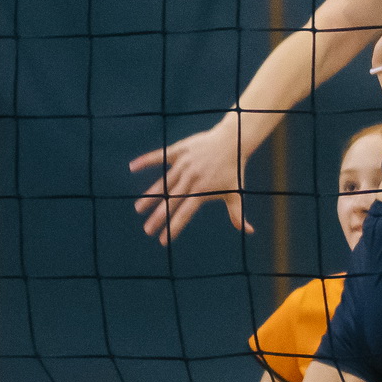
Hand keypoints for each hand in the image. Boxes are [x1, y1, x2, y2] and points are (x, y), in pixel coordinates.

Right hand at [129, 121, 253, 244]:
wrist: (233, 141)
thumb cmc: (234, 170)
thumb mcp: (236, 193)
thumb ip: (237, 214)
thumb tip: (249, 232)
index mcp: (203, 191)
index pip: (184, 213)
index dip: (173, 227)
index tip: (163, 240)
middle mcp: (191, 178)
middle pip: (171, 201)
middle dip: (158, 217)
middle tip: (146, 230)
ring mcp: (183, 164)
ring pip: (163, 183)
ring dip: (150, 196)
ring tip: (139, 208)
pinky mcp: (179, 150)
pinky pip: (159, 156)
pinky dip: (145, 161)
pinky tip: (132, 167)